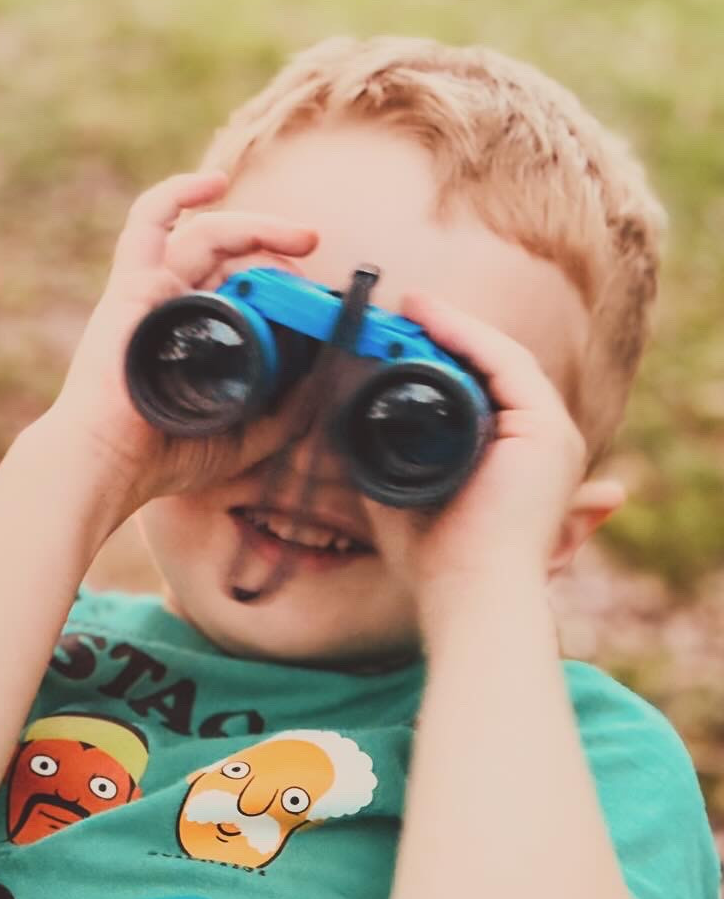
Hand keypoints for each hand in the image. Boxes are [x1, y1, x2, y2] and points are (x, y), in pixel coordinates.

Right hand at [36, 170, 317, 517]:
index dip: (276, 280)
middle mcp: (172, 307)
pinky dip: (177, 193)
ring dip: (255, 225)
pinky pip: (148, 221)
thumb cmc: (162, 454)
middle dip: (274, 246)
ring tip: (300, 236)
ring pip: (205, 234)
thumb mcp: (245, 435)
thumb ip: (283, 413)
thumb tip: (324, 380)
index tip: (314, 294)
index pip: (238, 286)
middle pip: (229, 255)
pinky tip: (214, 182)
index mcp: (193, 335)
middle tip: (313, 252)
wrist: (112, 459)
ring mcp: (152, 292)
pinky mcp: (132, 285)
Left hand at [361, 292, 620, 618]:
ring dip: (455, 325)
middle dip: (451, 331)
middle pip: (497, 365)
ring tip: (413, 304)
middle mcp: (544, 441)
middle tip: (407, 307)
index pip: (489, 386)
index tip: (404, 330)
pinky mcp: (546, 432)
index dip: (449, 352)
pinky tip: (432, 319)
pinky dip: (468, 337)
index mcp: (520, 455)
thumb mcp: (402, 498)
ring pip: (502, 358)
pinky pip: (506, 365)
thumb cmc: (439, 562)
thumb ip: (382, 463)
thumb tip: (347, 431)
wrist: (469, 594)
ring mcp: (551, 435)